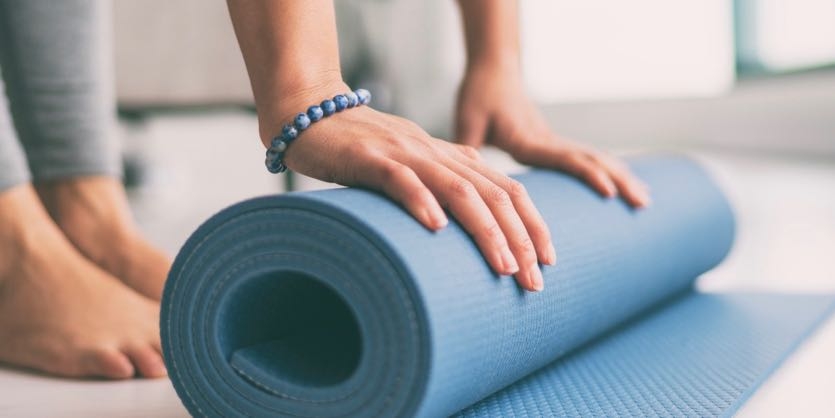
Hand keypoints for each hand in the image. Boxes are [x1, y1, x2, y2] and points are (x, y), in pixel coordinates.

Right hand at [269, 83, 555, 290]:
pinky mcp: (370, 158)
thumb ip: (439, 188)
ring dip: (486, 229)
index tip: (549, 261)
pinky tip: (436, 228)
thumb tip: (461, 229)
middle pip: (493, 194)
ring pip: (459, 189)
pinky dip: (421, 201)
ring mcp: (405, 154)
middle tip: (533, 280)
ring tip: (504, 265)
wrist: (311, 114)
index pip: (507, 190)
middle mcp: (437, 155)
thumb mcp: (412, 168)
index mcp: (451, 159)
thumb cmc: (361, 150)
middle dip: (521, 239)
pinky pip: (401, 179)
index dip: (533, 224)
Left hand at [455, 65, 650, 206]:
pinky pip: (587, 158)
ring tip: (645, 201)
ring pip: (595, 159)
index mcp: (529, 139)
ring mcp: (554, 142)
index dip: (587, 174)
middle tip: (643, 204)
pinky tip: (623, 186)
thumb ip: (466, 145)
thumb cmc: (479, 95)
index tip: (609, 192)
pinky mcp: (554, 144)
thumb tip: (460, 179)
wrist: (494, 71)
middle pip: (590, 159)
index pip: (564, 157)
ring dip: (621, 177)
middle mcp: (548, 140)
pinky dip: (609, 172)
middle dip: (618, 181)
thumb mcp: (467, 120)